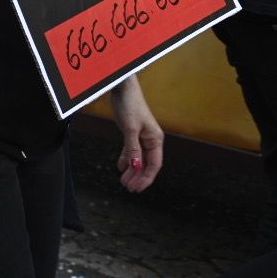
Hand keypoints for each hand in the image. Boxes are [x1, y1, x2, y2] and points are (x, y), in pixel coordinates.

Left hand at [111, 77, 163, 192]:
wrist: (123, 89)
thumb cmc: (130, 105)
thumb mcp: (130, 128)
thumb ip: (133, 148)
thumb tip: (135, 166)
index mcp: (155, 139)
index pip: (154, 164)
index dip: (147, 177)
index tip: (138, 188)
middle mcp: (150, 140)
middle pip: (146, 163)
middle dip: (138, 176)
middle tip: (128, 188)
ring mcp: (141, 136)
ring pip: (138, 158)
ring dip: (132, 170)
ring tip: (123, 181)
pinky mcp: (132, 132)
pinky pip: (131, 150)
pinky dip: (126, 159)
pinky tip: (121, 167)